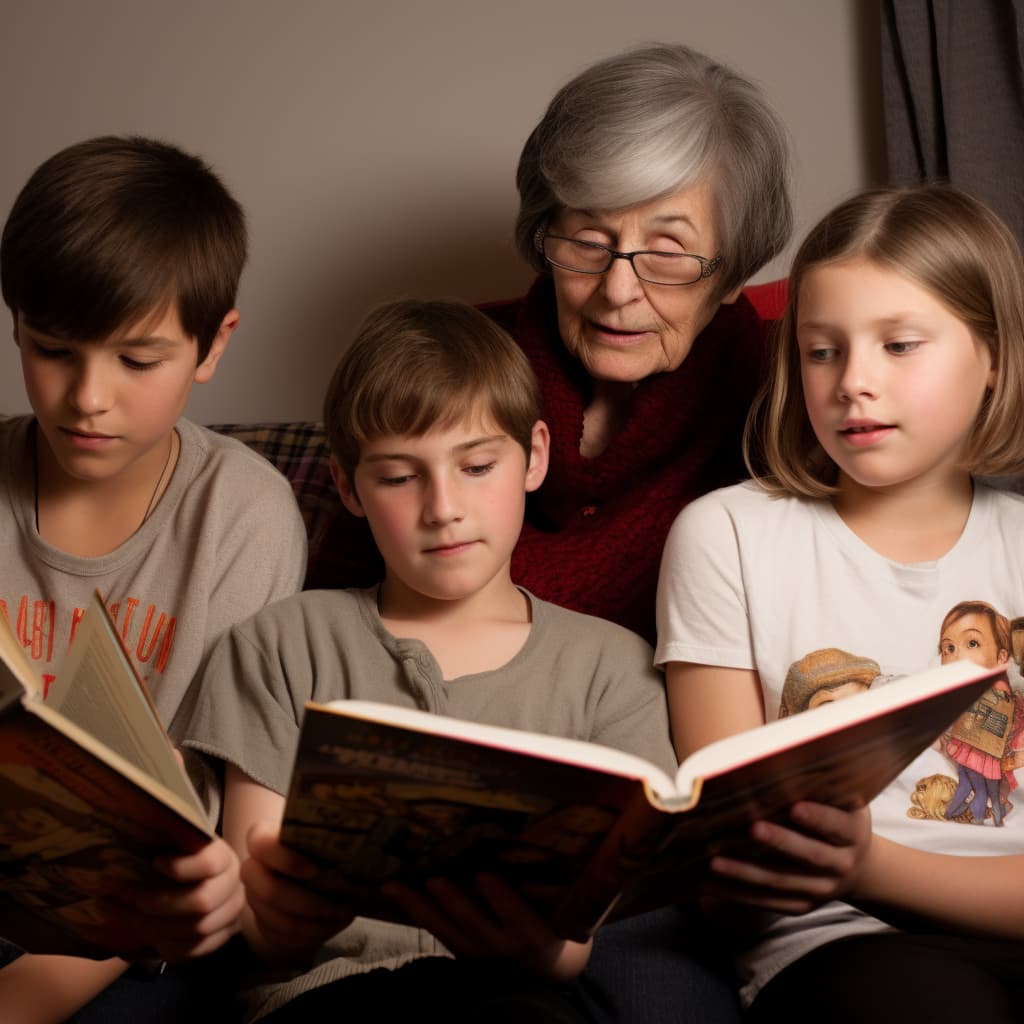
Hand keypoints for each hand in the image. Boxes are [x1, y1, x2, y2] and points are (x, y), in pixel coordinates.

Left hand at [96, 836, 243, 960]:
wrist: (200, 884)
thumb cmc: (180, 859)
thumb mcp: (178, 845)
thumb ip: (165, 842)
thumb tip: (126, 839)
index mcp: (225, 859)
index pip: (210, 865)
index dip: (181, 867)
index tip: (153, 862)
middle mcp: (233, 889)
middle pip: (201, 903)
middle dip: (156, 902)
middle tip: (121, 894)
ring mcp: (228, 919)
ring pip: (191, 931)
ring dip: (149, 924)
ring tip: (115, 910)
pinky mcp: (216, 942)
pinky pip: (186, 951)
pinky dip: (159, 942)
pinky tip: (137, 928)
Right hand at [239, 823, 354, 962]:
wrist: (302, 878)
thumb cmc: (317, 849)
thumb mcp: (323, 839)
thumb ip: (335, 842)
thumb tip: (372, 858)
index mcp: (262, 838)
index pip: (261, 844)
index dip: (285, 859)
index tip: (315, 870)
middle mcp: (252, 868)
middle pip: (270, 890)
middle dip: (310, 903)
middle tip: (344, 906)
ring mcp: (254, 898)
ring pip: (278, 918)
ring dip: (314, 922)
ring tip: (345, 915)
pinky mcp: (261, 923)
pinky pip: (281, 935)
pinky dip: (310, 934)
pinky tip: (331, 925)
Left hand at [384, 873, 590, 980]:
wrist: (552, 976)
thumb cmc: (561, 928)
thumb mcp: (568, 915)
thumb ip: (555, 891)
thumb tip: (544, 842)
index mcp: (538, 938)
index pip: (520, 919)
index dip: (502, 900)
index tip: (485, 876)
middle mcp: (507, 949)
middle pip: (476, 925)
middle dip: (454, 902)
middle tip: (434, 879)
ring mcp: (481, 954)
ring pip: (448, 930)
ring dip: (421, 908)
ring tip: (395, 887)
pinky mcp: (463, 956)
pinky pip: (438, 934)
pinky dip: (417, 913)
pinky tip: (395, 893)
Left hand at [705, 801, 871, 914]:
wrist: (855, 867)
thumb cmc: (835, 816)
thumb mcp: (840, 800)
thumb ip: (819, 786)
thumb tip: (783, 760)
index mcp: (854, 833)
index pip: (838, 825)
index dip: (818, 817)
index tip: (795, 807)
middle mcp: (841, 864)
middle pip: (809, 855)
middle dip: (780, 842)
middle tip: (752, 828)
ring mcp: (821, 889)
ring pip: (781, 881)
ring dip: (746, 872)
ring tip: (715, 861)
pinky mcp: (801, 905)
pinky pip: (767, 900)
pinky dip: (737, 892)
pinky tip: (711, 882)